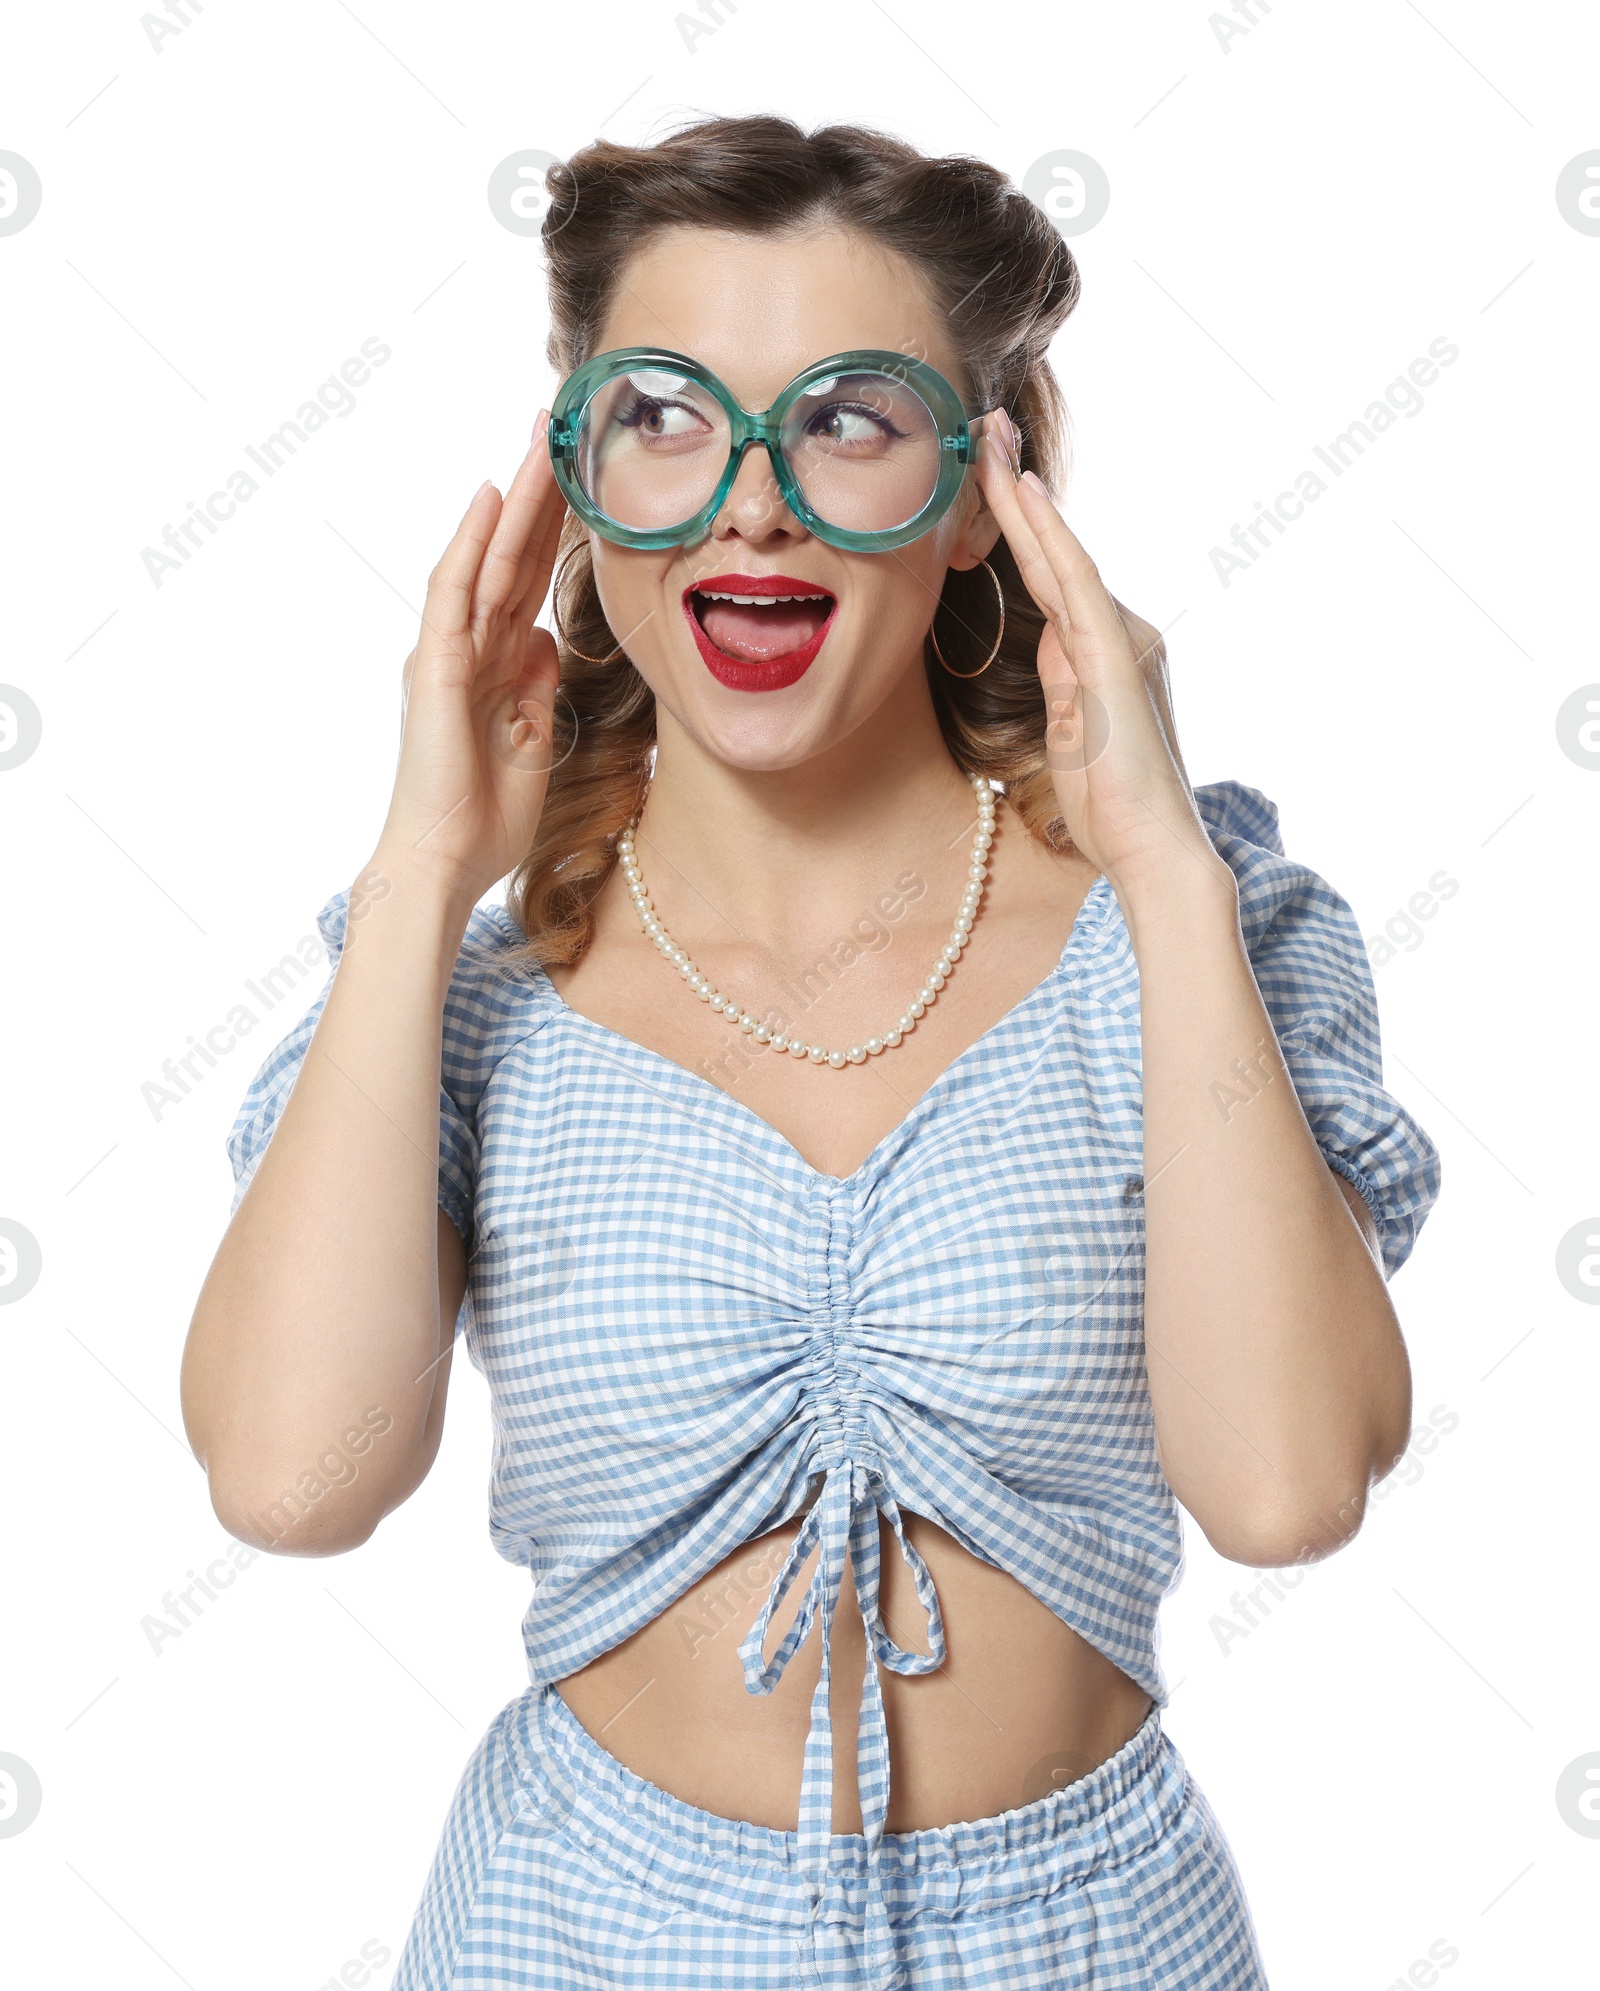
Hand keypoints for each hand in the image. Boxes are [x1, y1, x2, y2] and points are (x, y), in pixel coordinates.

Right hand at [372, 410, 567, 904]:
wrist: (446, 862)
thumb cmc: (484, 817)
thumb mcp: (533, 742)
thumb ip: (538, 689)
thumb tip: (549, 643)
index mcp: (497, 664)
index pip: (532, 580)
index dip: (557, 529)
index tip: (586, 479)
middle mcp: (470, 647)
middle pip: (512, 554)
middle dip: (538, 492)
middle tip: (560, 426)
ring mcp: (450, 652)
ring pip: (487, 556)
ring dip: (514, 498)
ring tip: (538, 438)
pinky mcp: (437, 666)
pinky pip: (453, 591)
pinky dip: (470, 542)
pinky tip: (490, 497)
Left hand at [974, 413, 1229, 903]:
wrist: (1152, 849)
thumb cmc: (1109, 808)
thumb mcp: (1068, 734)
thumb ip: (1060, 683)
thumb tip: (1046, 646)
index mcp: (1103, 651)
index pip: (1050, 575)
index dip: (1018, 523)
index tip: (988, 472)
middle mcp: (1118, 631)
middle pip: (1054, 550)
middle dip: (1016, 487)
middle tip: (984, 425)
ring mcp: (1119, 637)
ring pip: (1059, 554)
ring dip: (1021, 495)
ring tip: (989, 439)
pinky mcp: (1114, 654)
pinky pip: (1073, 581)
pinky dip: (1046, 535)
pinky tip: (1023, 493)